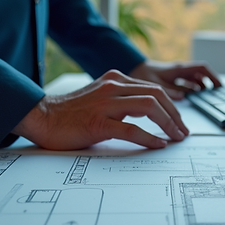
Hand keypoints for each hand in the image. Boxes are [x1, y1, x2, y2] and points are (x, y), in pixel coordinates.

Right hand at [13, 70, 188, 149]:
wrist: (42, 118)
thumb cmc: (70, 114)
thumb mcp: (101, 99)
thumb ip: (122, 102)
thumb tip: (149, 116)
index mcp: (115, 80)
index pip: (153, 89)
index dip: (171, 106)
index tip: (179, 122)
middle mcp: (112, 87)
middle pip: (156, 95)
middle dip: (175, 114)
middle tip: (183, 132)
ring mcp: (105, 104)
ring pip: (148, 107)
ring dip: (167, 124)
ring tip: (175, 137)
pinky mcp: (98, 122)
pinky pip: (131, 129)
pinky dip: (148, 137)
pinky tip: (158, 144)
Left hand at [128, 60, 221, 98]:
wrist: (133, 70)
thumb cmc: (142, 75)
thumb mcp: (154, 84)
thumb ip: (169, 90)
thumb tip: (183, 96)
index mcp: (178, 69)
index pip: (202, 68)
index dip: (212, 76)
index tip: (219, 86)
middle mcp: (180, 71)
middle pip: (201, 74)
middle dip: (210, 84)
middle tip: (216, 94)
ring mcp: (177, 75)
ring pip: (195, 79)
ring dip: (201, 87)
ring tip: (205, 99)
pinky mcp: (173, 80)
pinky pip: (188, 83)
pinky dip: (192, 90)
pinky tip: (191, 99)